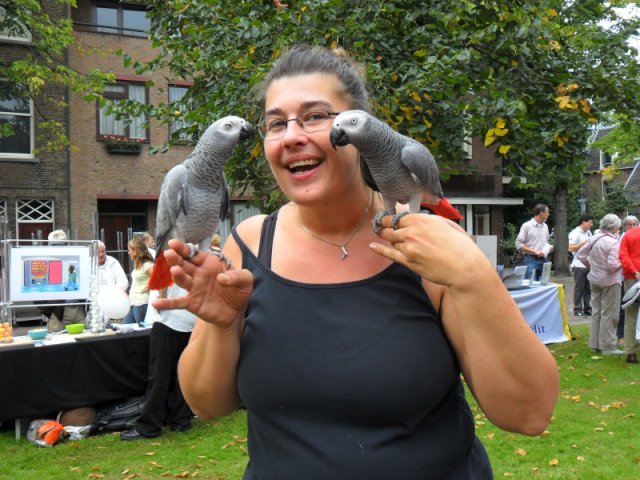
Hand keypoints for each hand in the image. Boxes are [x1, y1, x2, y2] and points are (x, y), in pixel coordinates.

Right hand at [153, 239, 253, 328]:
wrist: (236, 312)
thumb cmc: (239, 291)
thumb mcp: (246, 280)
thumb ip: (238, 276)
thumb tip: (222, 278)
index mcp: (210, 264)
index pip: (195, 253)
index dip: (184, 248)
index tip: (174, 243)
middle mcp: (199, 274)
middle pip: (185, 264)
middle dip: (177, 258)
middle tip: (169, 253)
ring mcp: (194, 288)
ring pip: (182, 280)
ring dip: (177, 275)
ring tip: (175, 271)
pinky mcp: (192, 303)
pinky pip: (178, 303)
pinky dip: (167, 304)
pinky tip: (156, 304)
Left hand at [369, 213, 490, 286]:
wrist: (463, 266)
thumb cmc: (459, 246)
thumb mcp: (446, 224)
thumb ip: (428, 220)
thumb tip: (418, 219)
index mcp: (421, 220)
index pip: (397, 217)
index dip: (390, 218)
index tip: (387, 219)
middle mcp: (412, 232)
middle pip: (389, 228)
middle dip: (384, 228)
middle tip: (380, 227)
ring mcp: (408, 247)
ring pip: (392, 242)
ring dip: (391, 240)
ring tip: (386, 237)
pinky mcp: (408, 261)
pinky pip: (389, 254)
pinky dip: (379, 249)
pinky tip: (372, 246)